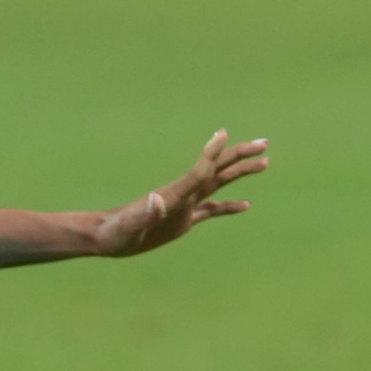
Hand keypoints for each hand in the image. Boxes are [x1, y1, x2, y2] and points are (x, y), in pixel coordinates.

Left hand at [86, 129, 269, 257]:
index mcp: (174, 195)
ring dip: (241, 172)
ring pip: (219, 184)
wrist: (106, 237)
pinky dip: (230, 207)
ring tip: (264, 163)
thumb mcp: (129, 227)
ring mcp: (185, 206)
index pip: (200, 171)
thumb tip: (157, 200)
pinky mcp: (183, 220)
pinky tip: (245, 205)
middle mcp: (183, 195)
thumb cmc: (116, 232)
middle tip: (263, 144)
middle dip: (239, 155)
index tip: (224, 133)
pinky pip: (212, 210)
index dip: (213, 152)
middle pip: (217, 170)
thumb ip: (145, 214)